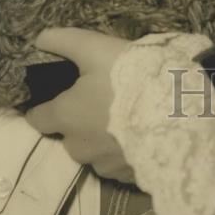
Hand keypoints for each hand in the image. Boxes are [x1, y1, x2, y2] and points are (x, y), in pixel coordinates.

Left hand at [25, 27, 135, 182]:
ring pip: (94, 151)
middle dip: (80, 122)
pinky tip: (141, 134)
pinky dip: (123, 151)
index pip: (38, 118)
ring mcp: (103, 165)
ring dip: (103, 138)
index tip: (55, 98)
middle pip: (69, 135)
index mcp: (66, 116)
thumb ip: (65, 41)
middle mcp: (77, 146)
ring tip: (128, 118)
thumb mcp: (96, 48)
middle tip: (103, 101)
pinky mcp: (126, 176)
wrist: (176, 114)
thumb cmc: (130, 77)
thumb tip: (39, 38)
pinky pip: (117, 162)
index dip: (44, 107)